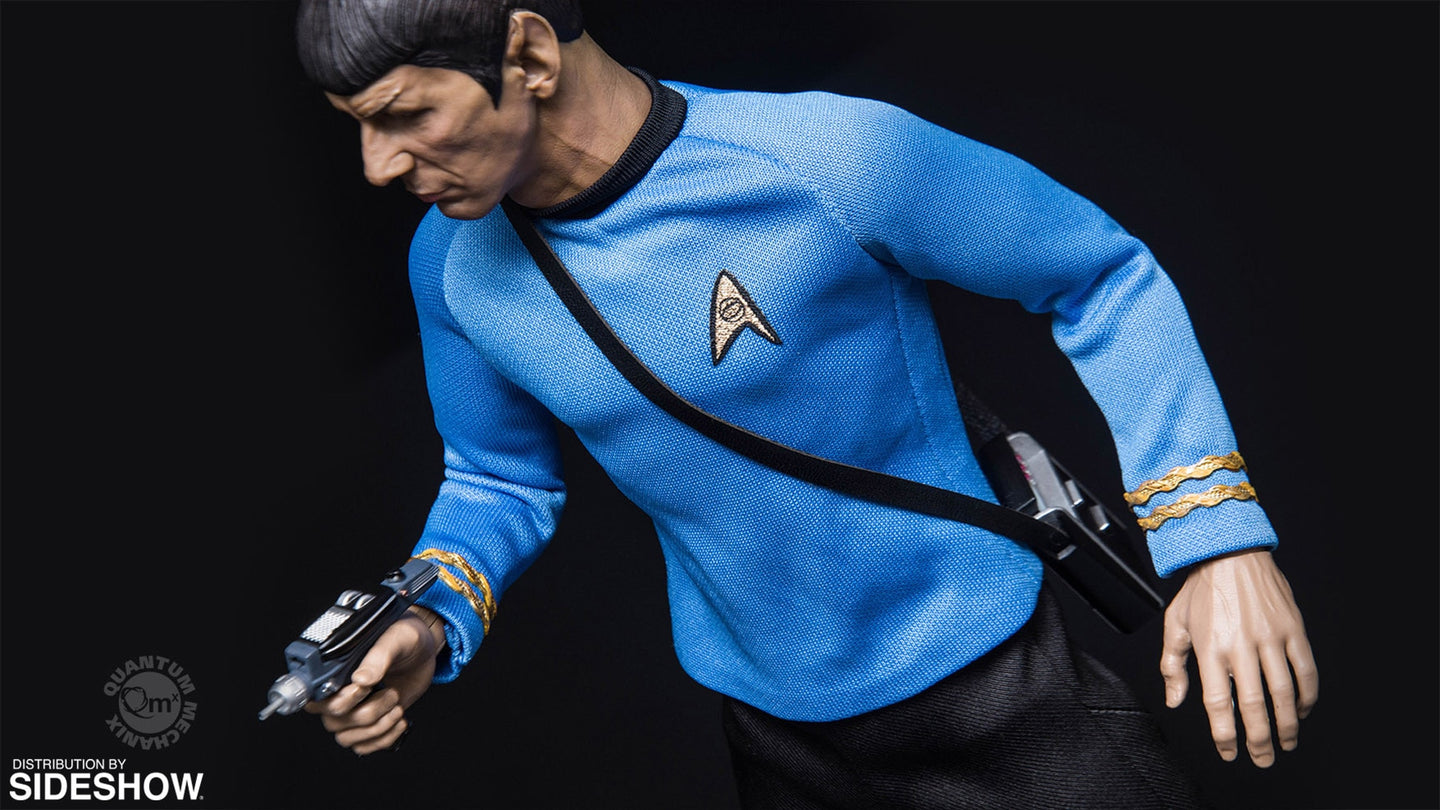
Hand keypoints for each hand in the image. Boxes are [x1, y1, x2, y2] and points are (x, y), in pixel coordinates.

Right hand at [305, 606, 445, 754]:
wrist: (424, 652)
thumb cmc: (406, 638)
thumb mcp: (396, 639)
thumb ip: (378, 656)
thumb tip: (361, 679)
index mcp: (336, 671)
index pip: (314, 698)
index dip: (334, 701)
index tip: (362, 690)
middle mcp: (339, 693)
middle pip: (333, 721)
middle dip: (367, 711)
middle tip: (390, 692)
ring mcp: (353, 711)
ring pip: (347, 738)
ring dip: (377, 727)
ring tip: (397, 705)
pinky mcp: (370, 724)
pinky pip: (364, 747)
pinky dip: (384, 739)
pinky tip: (400, 720)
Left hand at [1160, 549, 1318, 766]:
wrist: (1230, 549)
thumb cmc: (1200, 587)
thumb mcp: (1175, 623)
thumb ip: (1173, 665)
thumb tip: (1175, 700)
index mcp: (1210, 646)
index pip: (1217, 702)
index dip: (1224, 733)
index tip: (1229, 751)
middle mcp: (1241, 644)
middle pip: (1253, 704)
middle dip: (1259, 739)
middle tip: (1263, 758)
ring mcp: (1270, 636)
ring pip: (1284, 691)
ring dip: (1287, 723)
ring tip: (1286, 742)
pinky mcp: (1293, 628)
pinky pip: (1306, 669)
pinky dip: (1307, 694)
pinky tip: (1302, 709)